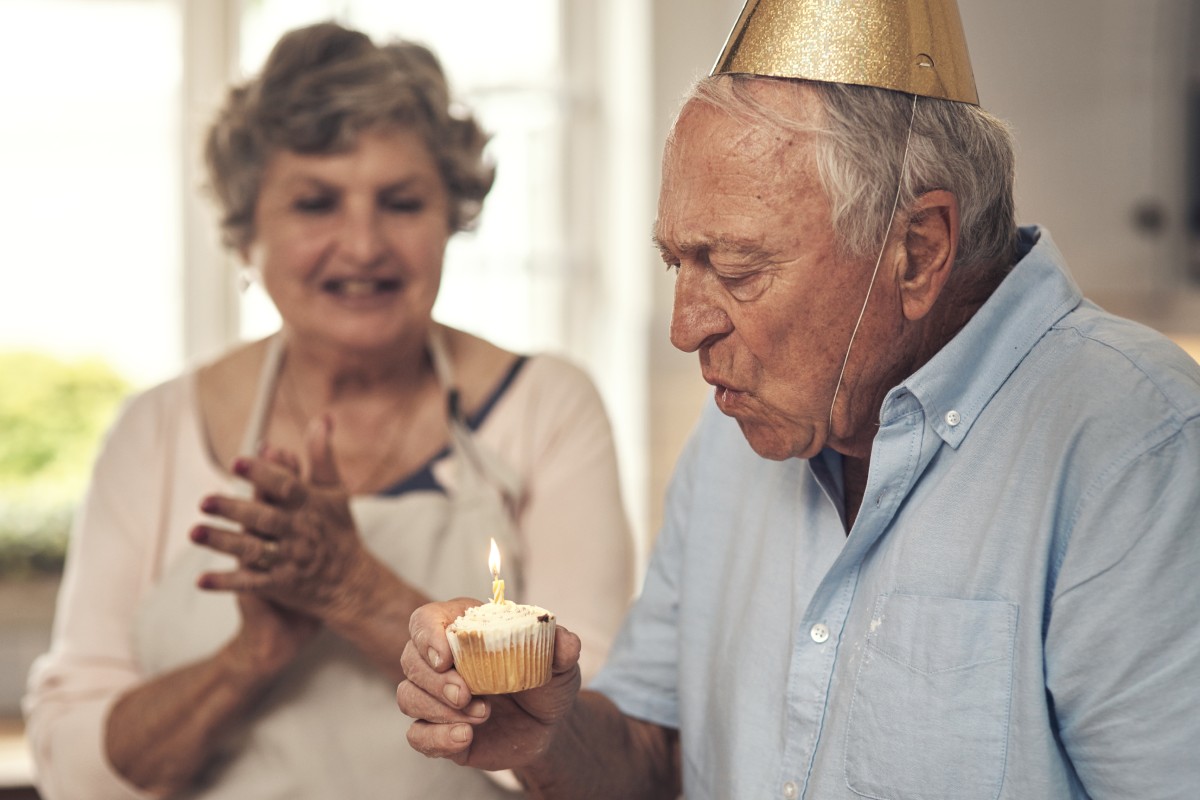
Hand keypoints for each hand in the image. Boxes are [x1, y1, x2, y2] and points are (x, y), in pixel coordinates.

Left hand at [191, 415, 377, 622]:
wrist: (352, 581)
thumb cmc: (338, 529)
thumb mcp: (335, 490)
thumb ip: (322, 455)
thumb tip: (322, 417)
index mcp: (310, 506)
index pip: (286, 486)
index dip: (263, 473)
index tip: (238, 461)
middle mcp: (300, 532)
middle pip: (265, 519)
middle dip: (236, 510)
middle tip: (204, 501)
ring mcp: (290, 559)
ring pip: (253, 550)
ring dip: (223, 543)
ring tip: (194, 532)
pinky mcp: (281, 584)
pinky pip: (251, 584)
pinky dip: (226, 582)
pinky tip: (200, 580)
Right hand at [396, 598, 582, 770]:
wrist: (548, 724)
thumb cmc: (546, 680)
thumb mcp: (560, 661)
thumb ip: (563, 647)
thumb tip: (565, 642)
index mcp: (463, 629)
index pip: (425, 620)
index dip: (427, 635)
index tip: (446, 657)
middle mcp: (442, 660)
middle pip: (411, 659)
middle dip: (436, 681)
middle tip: (467, 694)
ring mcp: (436, 696)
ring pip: (408, 697)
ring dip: (439, 710)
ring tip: (483, 715)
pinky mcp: (437, 729)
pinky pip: (416, 735)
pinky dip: (435, 738)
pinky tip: (464, 738)